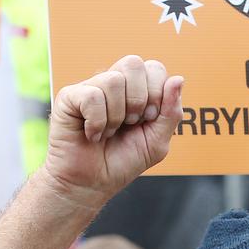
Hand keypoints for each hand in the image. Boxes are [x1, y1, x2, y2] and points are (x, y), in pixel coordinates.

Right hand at [42, 56, 183, 207]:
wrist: (91, 185)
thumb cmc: (122, 163)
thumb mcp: (157, 141)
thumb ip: (171, 112)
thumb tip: (178, 79)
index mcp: (135, 89)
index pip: (154, 68)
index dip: (157, 93)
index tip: (147, 119)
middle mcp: (112, 83)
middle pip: (134, 64)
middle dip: (138, 99)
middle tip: (130, 123)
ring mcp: (90, 88)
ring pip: (113, 80)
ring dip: (116, 116)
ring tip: (108, 133)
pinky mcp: (69, 97)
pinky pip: (92, 96)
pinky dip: (97, 122)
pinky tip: (92, 134)